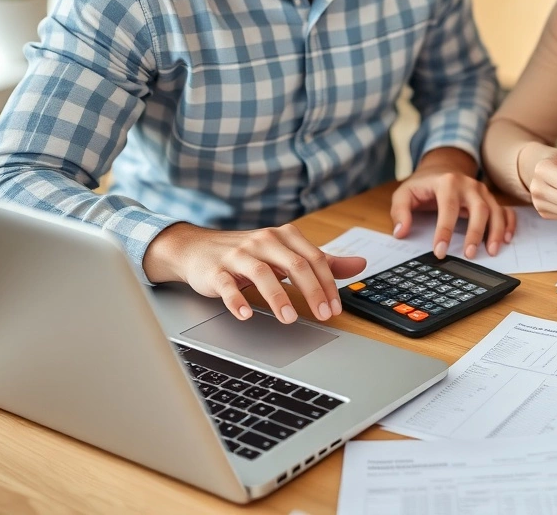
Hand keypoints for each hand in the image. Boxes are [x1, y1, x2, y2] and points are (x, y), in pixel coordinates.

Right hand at [143, 223, 365, 322]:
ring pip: (263, 274)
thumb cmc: (247, 254)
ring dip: (279, 298)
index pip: (315, 259)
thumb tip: (360, 264)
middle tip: (322, 316)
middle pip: (295, 265)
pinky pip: (228, 285)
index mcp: (284, 237)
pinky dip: (237, 300)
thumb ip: (323, 261)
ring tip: (290, 319)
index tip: (336, 309)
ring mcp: (238, 255)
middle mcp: (264, 241)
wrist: (196, 249)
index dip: (328, 285)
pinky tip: (246, 315)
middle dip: (313, 292)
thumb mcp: (286, 254)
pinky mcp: (216, 270)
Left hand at [392, 148, 516, 259]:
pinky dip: (509, 225)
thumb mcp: (404, 193)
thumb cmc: (423, 185)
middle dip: (476, 233)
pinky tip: (506, 240)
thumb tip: (401, 232)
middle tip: (470, 255)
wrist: (442, 167)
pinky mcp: (491, 198)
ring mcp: (483, 191)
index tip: (440, 251)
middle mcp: (469, 185)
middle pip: (479, 208)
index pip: (448, 208)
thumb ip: (400, 212)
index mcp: (447, 182)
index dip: (445, 231)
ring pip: (495, 210)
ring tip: (491, 251)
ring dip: (496, 232)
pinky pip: (506, 210)